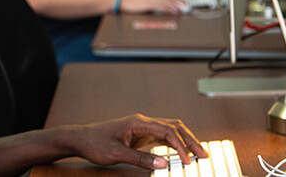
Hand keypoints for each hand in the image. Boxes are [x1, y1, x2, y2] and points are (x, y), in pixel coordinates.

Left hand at [64, 114, 207, 169]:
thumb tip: (164, 163)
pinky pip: (162, 137)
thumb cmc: (95, 143)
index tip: (188, 160)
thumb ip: (140, 159)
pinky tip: (181, 153)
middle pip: (173, 126)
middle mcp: (142, 122)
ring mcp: (142, 128)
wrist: (80, 139)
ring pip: (170, 130)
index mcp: (138, 122)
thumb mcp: (117, 154)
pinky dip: (174, 144)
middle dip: (190, 140)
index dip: (180, 145)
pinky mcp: (140, 135)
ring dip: (184, 141)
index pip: (167, 130)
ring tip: (198, 153)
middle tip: (204, 154)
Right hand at [120, 0, 186, 13]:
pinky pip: (160, 6)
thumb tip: (161, 6)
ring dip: (175, 5)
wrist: (123, 0)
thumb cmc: (132, 0)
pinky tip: (172, 11)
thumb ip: (152, 0)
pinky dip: (167, 8)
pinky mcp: (148, 4)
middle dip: (178, 1)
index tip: (181, 0)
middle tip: (186, 4)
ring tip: (182, 8)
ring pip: (166, 1)